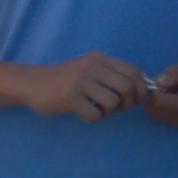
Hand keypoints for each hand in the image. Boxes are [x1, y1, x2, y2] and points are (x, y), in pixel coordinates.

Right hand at [27, 53, 148, 121]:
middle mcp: (92, 67)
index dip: (140, 89)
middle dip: (128, 103)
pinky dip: (95, 118)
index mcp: (100, 59)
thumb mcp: (91, 68)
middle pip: (127, 87)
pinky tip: (87, 113)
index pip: (133, 72)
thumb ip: (113, 72)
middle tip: (119, 109)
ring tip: (100, 110)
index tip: (136, 100)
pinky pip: (95, 114)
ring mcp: (80, 82)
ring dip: (110, 112)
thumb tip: (144, 81)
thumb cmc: (67, 79)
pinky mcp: (69, 98)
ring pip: (113, 102)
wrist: (33, 83)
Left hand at [144, 59, 177, 129]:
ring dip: (160, 98)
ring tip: (176, 88)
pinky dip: (163, 102)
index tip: (167, 79)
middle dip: (156, 94)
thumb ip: (176, 73)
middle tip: (172, 83)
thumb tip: (157, 82)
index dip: (156, 88)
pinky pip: (160, 113)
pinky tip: (177, 95)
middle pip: (152, 109)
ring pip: (154, 111)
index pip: (156, 102)